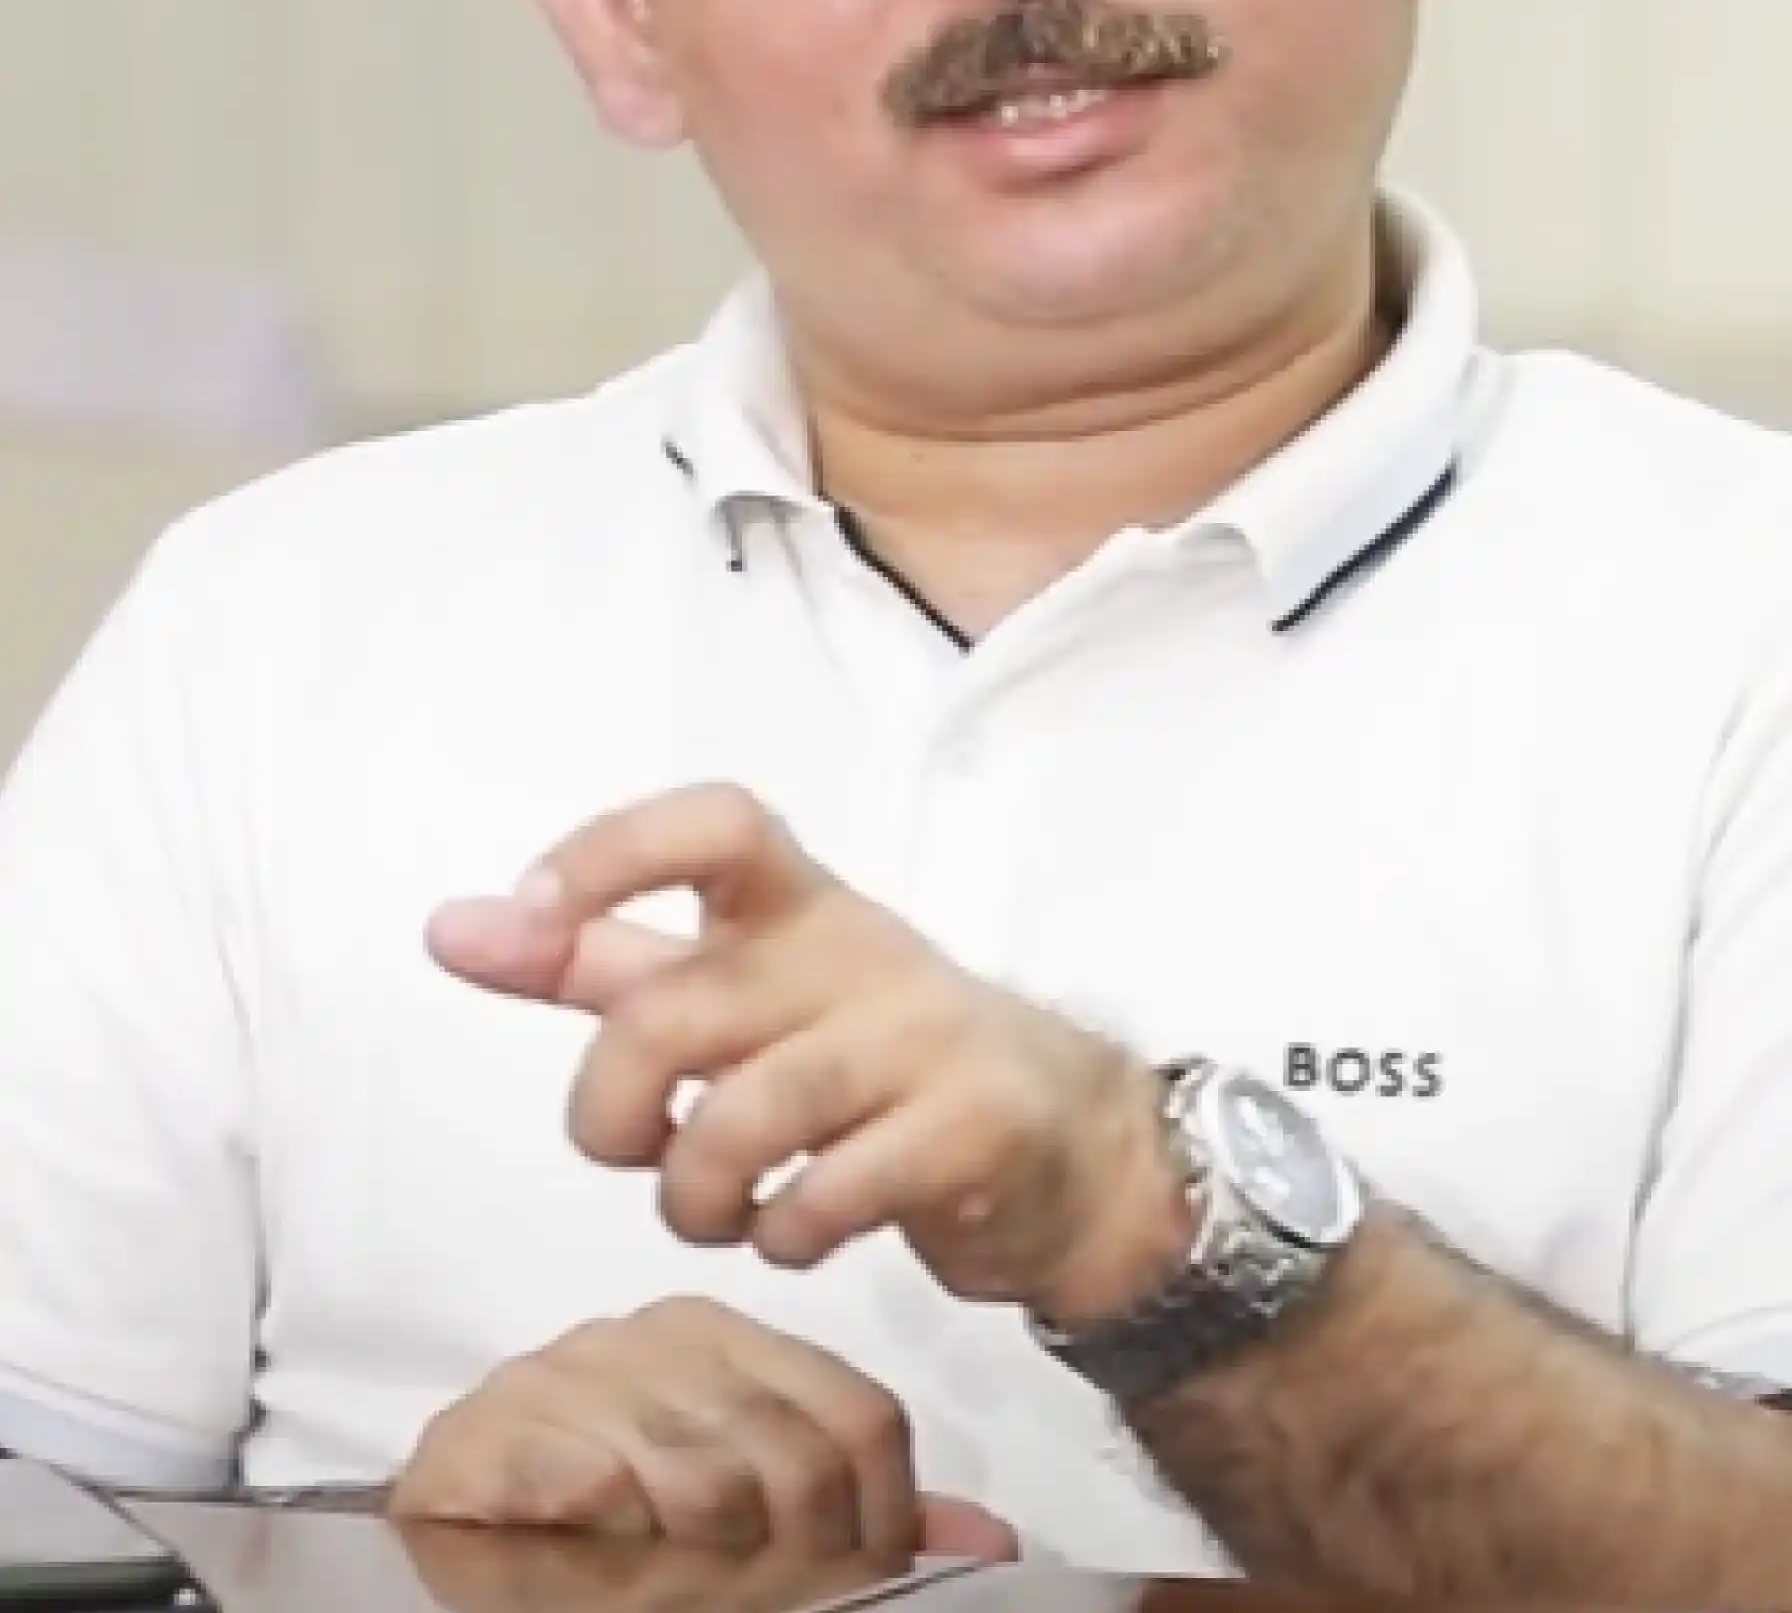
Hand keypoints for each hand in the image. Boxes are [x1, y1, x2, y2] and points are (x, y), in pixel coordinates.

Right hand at [388, 1295, 1016, 1567]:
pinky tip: (595, 1556)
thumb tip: (990, 1541)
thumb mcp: (749, 1513)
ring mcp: (566, 1377)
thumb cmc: (610, 1526)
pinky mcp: (487, 1433)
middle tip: (744, 1591)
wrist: (454, 1527)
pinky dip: (606, 1543)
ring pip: (697, 1486)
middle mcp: (650, 1338)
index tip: (851, 1577)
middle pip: (786, 1464)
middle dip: (783, 1561)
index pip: (856, 1421)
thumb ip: (859, 1521)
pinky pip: (590, 1491)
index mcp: (723, 1340)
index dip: (874, 1526)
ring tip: (664, 1580)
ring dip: (693, 1568)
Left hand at [427, 784, 1189, 1324]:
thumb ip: (597, 960)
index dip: (608, 853)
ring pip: (744, 1116)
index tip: (526, 913)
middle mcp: (856, 949)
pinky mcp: (974, 1125)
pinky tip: (800, 1231)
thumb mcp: (743, 994)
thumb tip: (449, 926)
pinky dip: (784, 1237)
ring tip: (717, 1210)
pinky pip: (829, 1197)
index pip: (714, 823)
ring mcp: (924, 1034)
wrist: (1072, 1148)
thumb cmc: (874, 1057)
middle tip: (630, 1152)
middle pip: (674, 1012)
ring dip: (694, 1195)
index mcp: (795, 904)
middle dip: (609, 1111)